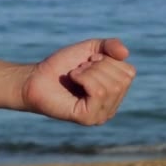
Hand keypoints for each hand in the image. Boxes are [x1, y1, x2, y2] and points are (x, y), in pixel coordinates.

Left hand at [20, 39, 135, 124]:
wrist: (36, 77)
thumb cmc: (63, 65)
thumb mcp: (91, 48)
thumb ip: (111, 46)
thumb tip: (125, 53)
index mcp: (115, 94)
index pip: (129, 72)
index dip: (110, 60)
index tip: (90, 60)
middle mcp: (111, 107)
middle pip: (122, 80)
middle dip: (100, 66)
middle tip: (81, 68)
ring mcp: (100, 116)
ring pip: (111, 86)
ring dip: (90, 72)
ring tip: (76, 74)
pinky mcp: (87, 118)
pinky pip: (98, 93)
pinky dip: (85, 78)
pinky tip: (73, 79)